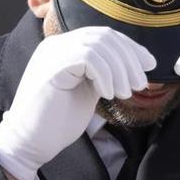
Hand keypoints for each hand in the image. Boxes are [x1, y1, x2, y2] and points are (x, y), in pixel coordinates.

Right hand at [0, 27, 154, 179]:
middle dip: (130, 58)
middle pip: (104, 36)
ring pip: (99, 45)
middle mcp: (57, 45)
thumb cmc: (57, 121)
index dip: (131, 48)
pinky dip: (105, 75)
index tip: (149, 65)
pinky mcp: (51, 66)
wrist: (30, 143)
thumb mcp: (88, 90)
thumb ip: (104, 73)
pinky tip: (107, 95)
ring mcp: (52, 53)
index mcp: (65, 48)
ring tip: (125, 93)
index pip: (104, 35)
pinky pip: (88, 57)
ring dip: (120, 69)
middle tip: (139, 85)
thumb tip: (135, 64)